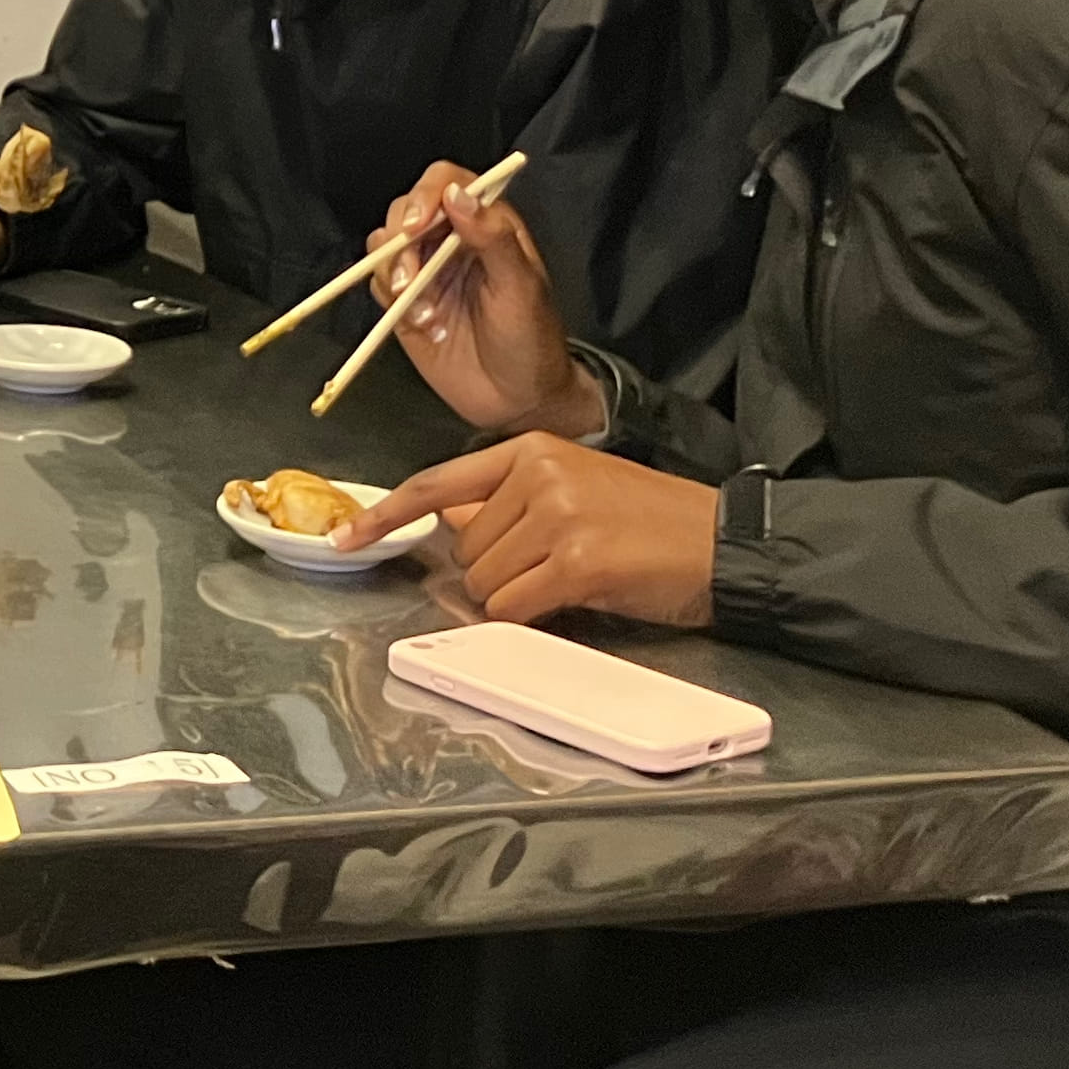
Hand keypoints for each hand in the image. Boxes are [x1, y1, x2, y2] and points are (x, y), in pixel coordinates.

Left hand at [347, 430, 717, 626]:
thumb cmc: (648, 522)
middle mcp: (537, 474)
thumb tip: (448, 523)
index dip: (386, 514)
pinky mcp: (577, 562)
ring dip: (518, 599)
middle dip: (496, 575)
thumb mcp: (573, 490)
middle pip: (465, 552)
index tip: (346, 537)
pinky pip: (516, 609)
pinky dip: (532, 618)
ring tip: (573, 580)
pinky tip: (574, 601)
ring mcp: (556, 516)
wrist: (722, 542)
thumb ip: (507, 503)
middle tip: (553, 569)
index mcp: (529, 450)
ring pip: (486, 584)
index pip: (437, 483)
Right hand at [367, 162, 599, 438]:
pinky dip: (388, 299)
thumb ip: (493, 237)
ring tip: (423, 312)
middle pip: (406, 209)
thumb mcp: (521, 287)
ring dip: (395, 273)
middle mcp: (451, 241)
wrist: (517, 400)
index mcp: (486, 225)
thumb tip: (458, 195)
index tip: (418, 225)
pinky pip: (378, 283)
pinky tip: (419, 324)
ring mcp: (425, 271)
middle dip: (402, 239)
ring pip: (385, 245)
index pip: (447, 183)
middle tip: (411, 277)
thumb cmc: (531, 340)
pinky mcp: (404, 303)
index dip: (427, 194)